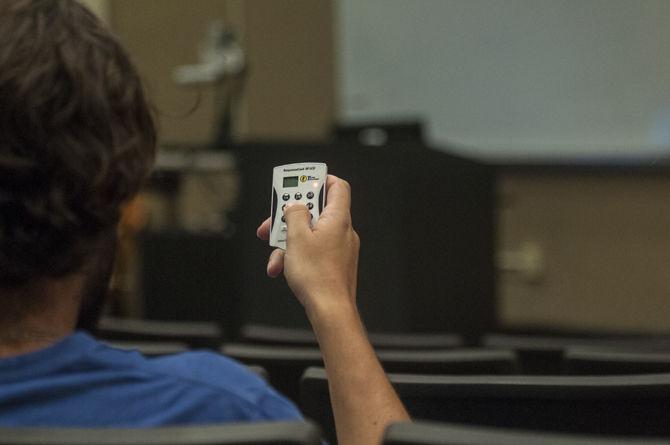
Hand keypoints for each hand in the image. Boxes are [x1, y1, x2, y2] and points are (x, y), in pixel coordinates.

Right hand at [256, 175, 359, 314]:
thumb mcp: (297, 237)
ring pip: (310, 235)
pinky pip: (313, 252)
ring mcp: (339, 248)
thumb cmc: (317, 276)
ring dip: (288, 242)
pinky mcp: (334, 264)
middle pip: (316, 212)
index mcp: (338, 219)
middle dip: (290, 218)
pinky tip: (281, 269)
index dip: (319, 180)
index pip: (337, 186)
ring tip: (275, 256)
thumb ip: (294, 214)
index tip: (299, 182)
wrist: (330, 310)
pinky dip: (296, 257)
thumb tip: (294, 206)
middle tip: (273, 222)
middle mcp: (342, 231)